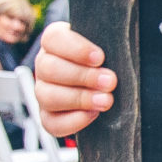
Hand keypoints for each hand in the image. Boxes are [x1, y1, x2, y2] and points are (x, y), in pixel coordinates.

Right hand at [33, 22, 116, 136]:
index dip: (76, 49)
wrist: (108, 83)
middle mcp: (44, 65)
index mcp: (55, 42)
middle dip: (83, 76)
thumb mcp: (109, 46)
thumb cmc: (108, 59)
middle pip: (49, 69)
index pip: (53, 39)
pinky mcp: (48, 116)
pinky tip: (93, 114)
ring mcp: (43, 92)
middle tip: (110, 82)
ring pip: (48, 96)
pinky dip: (73, 121)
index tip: (100, 58)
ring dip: (80, 99)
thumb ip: (111, 41)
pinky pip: (51, 123)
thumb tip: (119, 43)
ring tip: (106, 100)